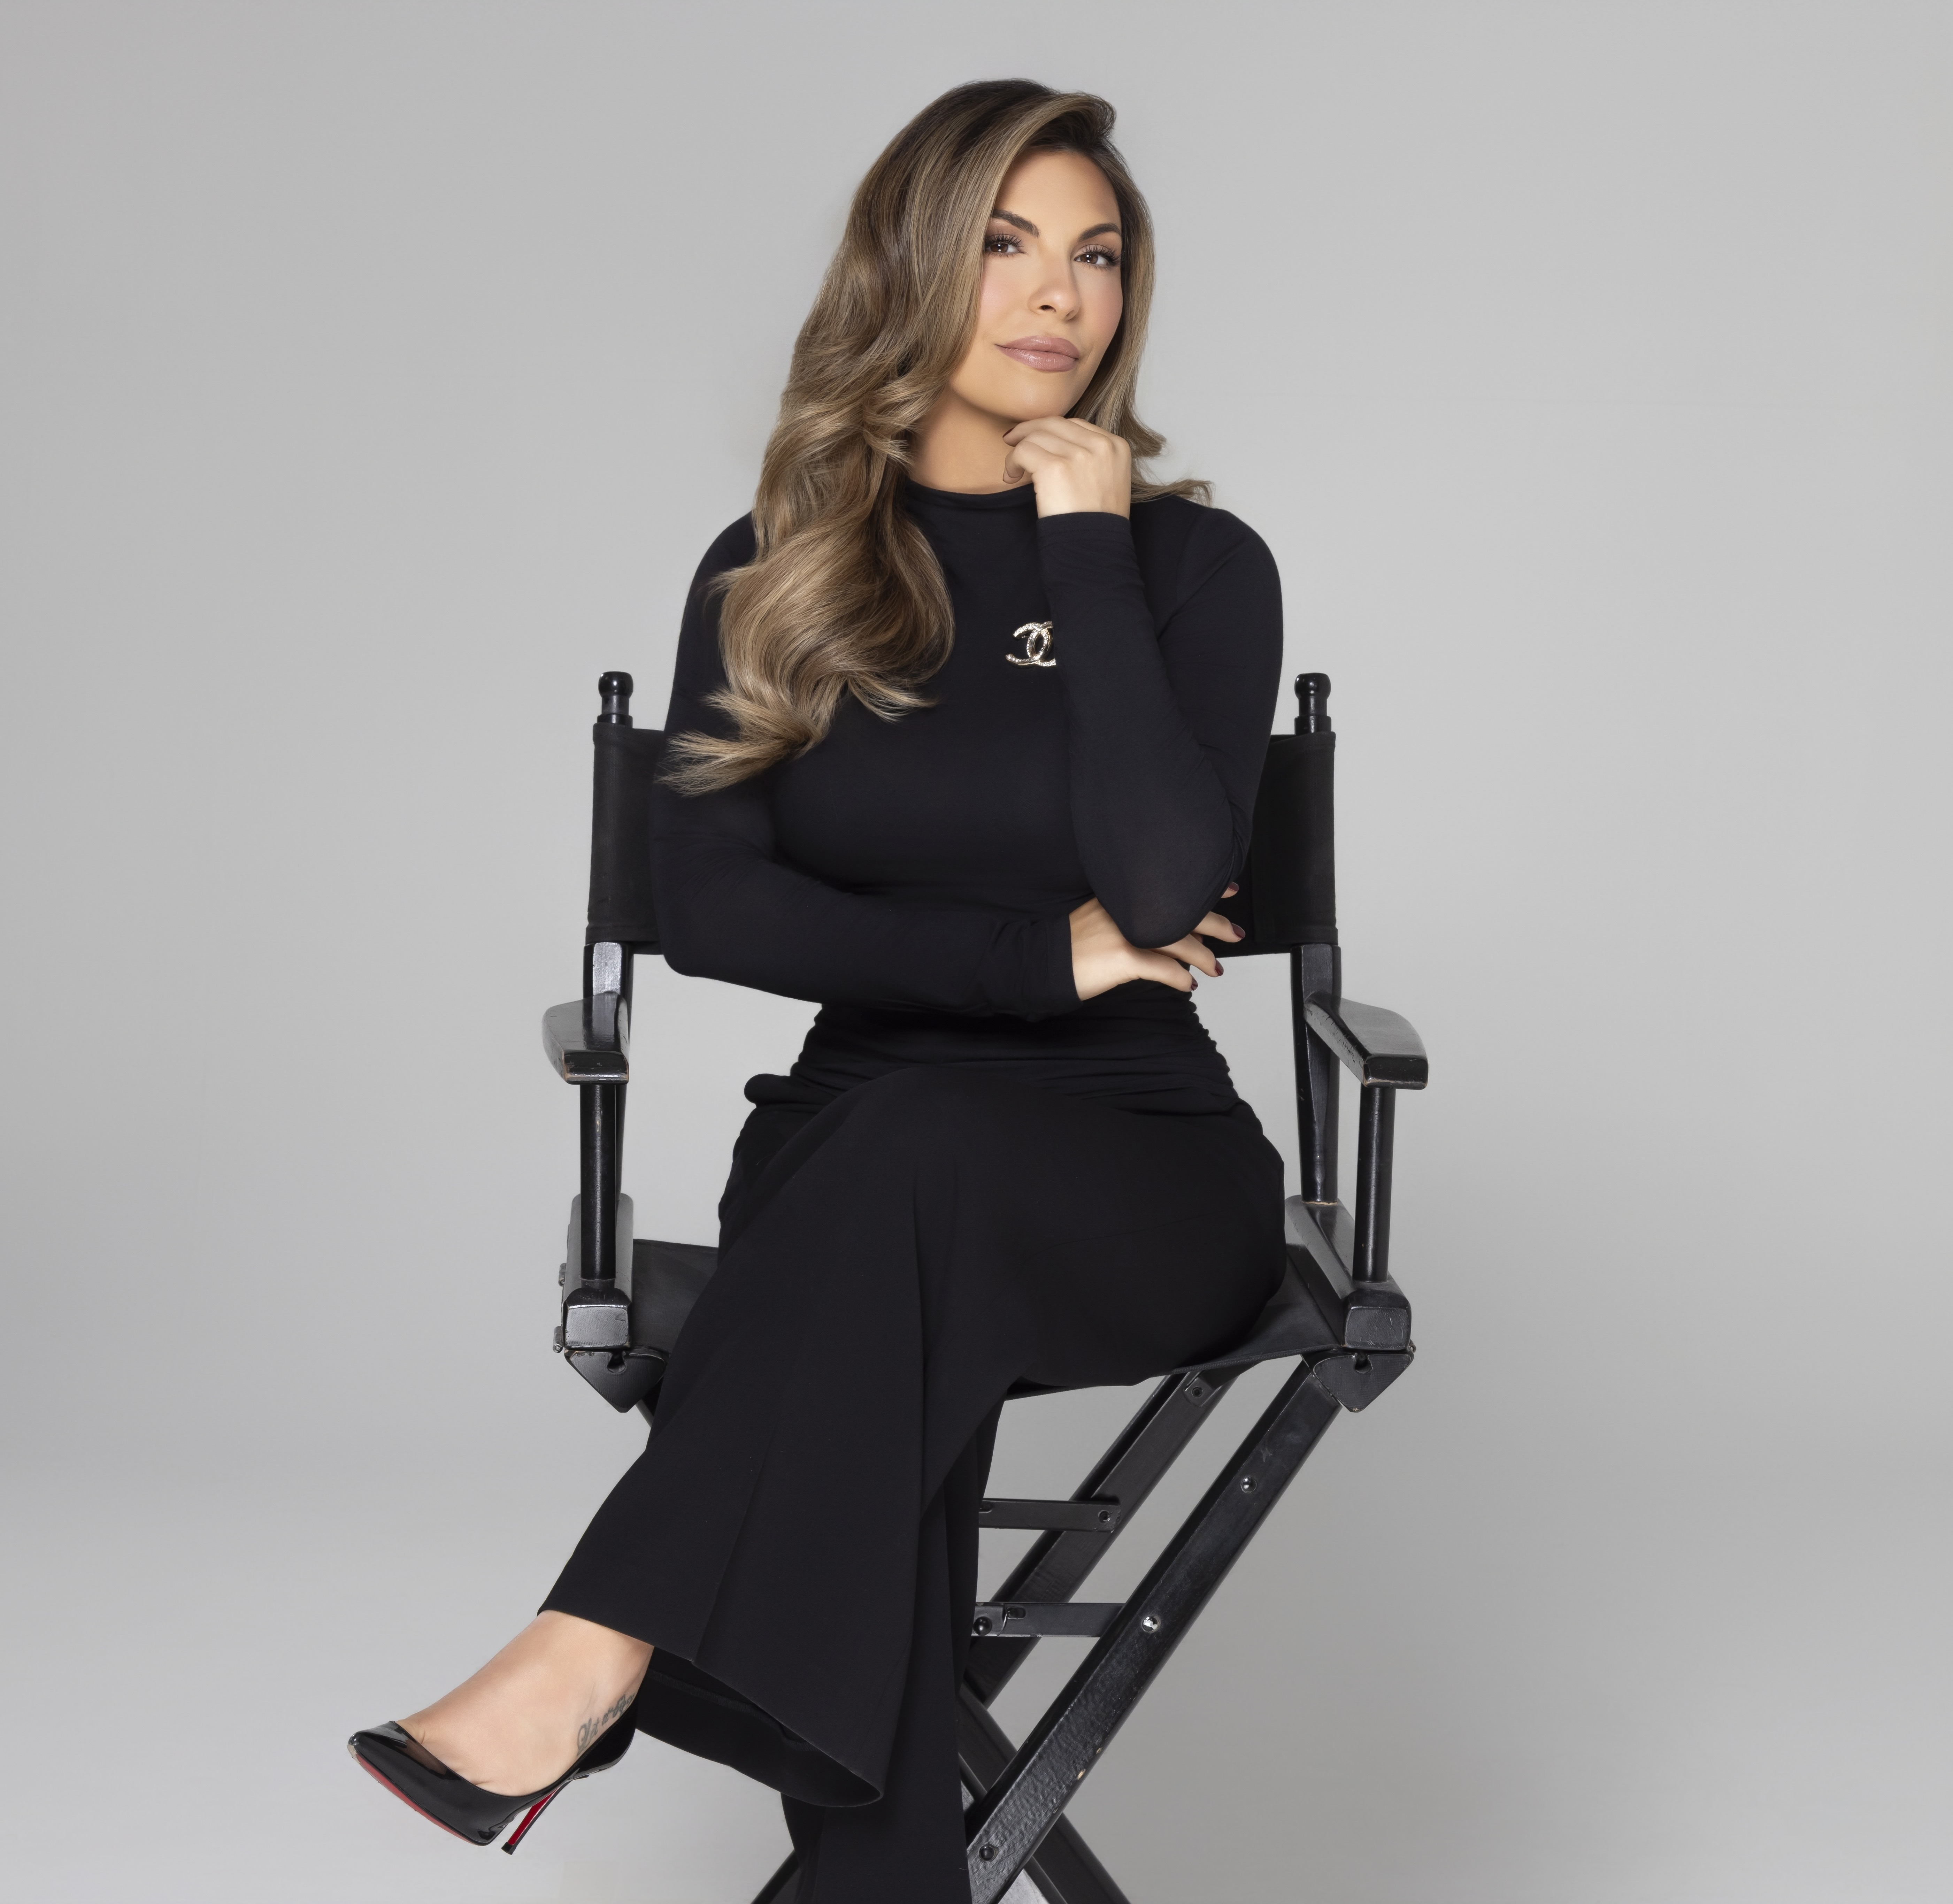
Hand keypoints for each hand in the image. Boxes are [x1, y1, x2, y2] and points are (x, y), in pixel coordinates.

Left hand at [1001, 416, 1131, 517]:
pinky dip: (1012, 463)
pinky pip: (1023, 451)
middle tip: (1011, 441)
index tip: (1034, 440)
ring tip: (1013, 473)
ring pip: (1035, 436)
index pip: (1075, 425)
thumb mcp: (1107, 482)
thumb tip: (1055, 444)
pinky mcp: (1055, 468)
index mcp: (1116, 447)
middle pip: (1054, 423)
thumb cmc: (1096, 524)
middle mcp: (1101, 446)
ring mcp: (1079, 455)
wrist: (1094, 551)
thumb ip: (1090, 458)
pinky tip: (1011, 477)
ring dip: (1018, 452)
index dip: (1049, 430)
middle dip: (1029, 430)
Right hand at [1069, 887, 1243, 1001]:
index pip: (1171, 889)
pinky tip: (1189, 985)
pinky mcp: (1122, 958)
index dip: (1204, 889)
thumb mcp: (1098, 920)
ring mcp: (1124, 932)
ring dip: (1203, 957)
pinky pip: (1163, 968)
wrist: (1039, 963)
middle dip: (1215, 923)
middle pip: (1182, 912)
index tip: (1230, 889)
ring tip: (1215, 968)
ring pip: (1178, 940)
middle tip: (1236, 933)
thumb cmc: (1070, 947)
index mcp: (1121, 898)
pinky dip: (1180, 978)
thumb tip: (1169, 936)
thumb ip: (1130, 920)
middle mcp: (1126, 910)